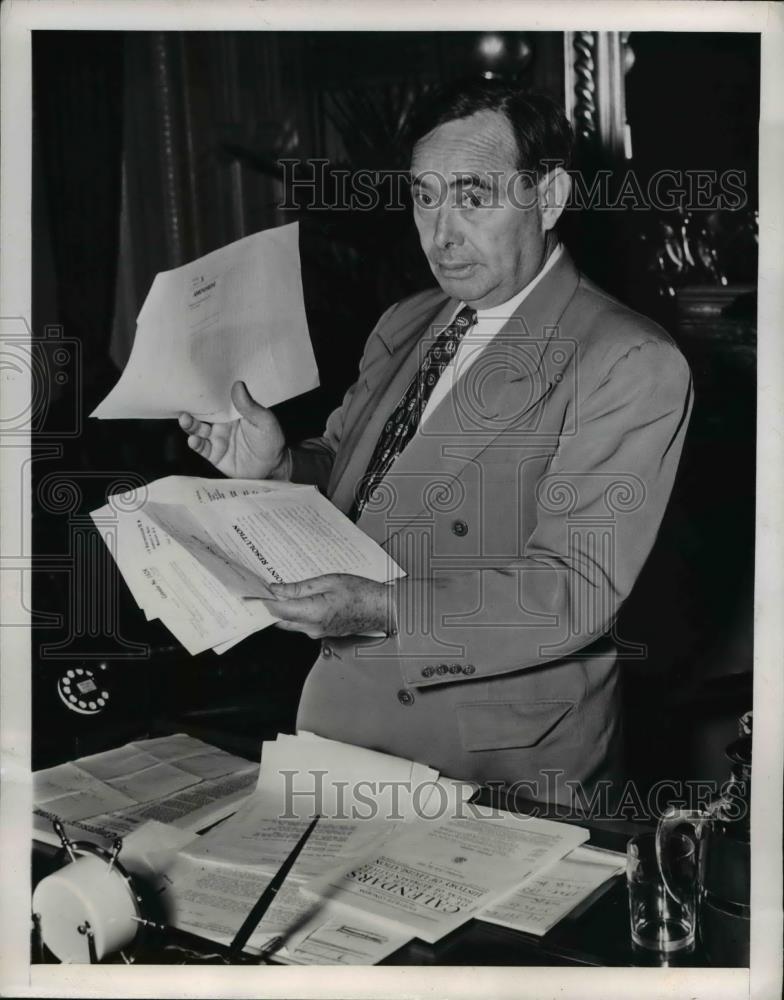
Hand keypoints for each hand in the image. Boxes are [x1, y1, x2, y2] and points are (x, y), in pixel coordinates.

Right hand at [179, 380, 288, 479]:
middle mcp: (222, 424)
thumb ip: (249, 406)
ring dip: (190, 424)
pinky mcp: (214, 454)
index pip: (216, 399)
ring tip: (185, 420)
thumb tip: (238, 385)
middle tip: (185, 402)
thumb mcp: (264, 421)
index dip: (206, 393)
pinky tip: (193, 439)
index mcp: (232, 412)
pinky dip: (195, 443)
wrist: (272, 468)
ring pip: (198, 430)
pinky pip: (202, 448)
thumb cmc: (271, 441)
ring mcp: (217, 439)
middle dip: (192, 408)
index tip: (195, 384)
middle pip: (202, 414)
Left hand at [266, 574, 396, 638]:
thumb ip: (300, 587)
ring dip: (282, 610)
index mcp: (313, 613)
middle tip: (262, 590)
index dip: (263, 602)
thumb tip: (277, 590)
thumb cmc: (362, 593)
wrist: (381, 608)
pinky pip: (301, 624)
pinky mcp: (321, 633)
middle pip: (280, 620)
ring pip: (290, 623)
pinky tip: (296, 600)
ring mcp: (317, 633)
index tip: (252, 592)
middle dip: (269, 606)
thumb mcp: (328, 581)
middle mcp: (313, 628)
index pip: (278, 611)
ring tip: (279, 591)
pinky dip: (294, 614)